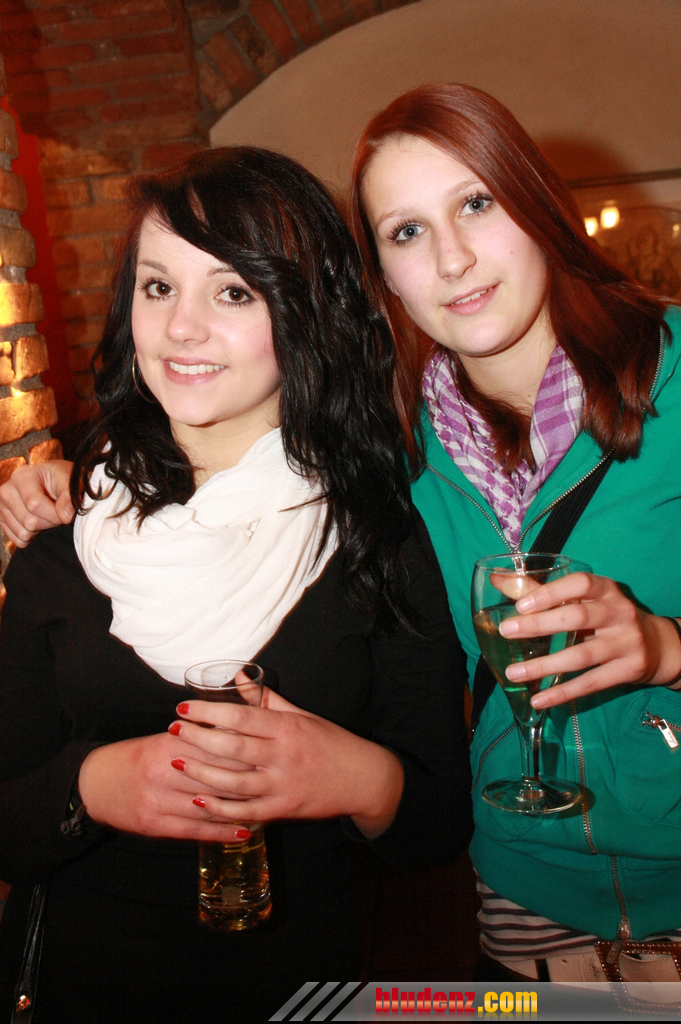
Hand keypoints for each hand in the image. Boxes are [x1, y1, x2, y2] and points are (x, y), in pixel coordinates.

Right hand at [0, 460, 73, 546]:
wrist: (50, 482)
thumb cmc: (60, 480)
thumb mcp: (69, 482)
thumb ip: (69, 497)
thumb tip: (65, 516)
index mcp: (21, 477)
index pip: (34, 505)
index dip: (54, 515)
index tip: (66, 514)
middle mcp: (6, 491)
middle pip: (29, 522)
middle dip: (49, 522)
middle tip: (57, 512)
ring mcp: (1, 507)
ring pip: (24, 533)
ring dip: (41, 529)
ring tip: (46, 514)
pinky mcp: (1, 521)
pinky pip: (19, 541)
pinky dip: (32, 537)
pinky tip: (37, 521)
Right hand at [77, 731, 256, 842]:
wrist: (96, 783)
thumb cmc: (137, 757)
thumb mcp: (164, 739)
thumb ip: (197, 735)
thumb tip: (236, 727)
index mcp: (168, 743)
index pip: (213, 745)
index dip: (244, 749)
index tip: (270, 751)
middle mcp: (164, 770)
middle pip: (215, 774)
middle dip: (249, 778)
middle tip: (279, 780)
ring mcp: (159, 799)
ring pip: (209, 804)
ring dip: (241, 807)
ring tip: (270, 807)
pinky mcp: (155, 824)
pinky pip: (195, 829)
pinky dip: (222, 831)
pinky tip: (245, 831)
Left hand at [168, 690, 404, 838]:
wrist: (363, 779)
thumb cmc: (331, 742)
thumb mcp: (302, 716)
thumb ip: (268, 699)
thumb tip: (239, 676)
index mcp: (287, 728)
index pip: (241, 716)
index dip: (208, 712)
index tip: (183, 707)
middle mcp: (283, 756)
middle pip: (232, 747)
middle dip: (197, 738)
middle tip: (172, 729)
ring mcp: (283, 785)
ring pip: (234, 782)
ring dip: (201, 773)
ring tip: (176, 761)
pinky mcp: (284, 810)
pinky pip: (246, 811)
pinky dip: (221, 808)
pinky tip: (199, 801)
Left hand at [496, 572, 680, 707]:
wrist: (659, 646)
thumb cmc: (608, 617)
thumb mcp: (584, 599)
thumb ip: (541, 590)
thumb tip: (497, 579)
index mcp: (606, 590)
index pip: (580, 584)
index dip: (550, 593)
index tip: (520, 605)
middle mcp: (619, 612)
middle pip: (578, 618)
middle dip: (539, 625)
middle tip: (506, 632)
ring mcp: (626, 642)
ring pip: (581, 656)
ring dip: (544, 665)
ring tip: (513, 673)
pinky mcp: (629, 670)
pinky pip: (591, 683)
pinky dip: (562, 693)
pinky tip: (538, 699)